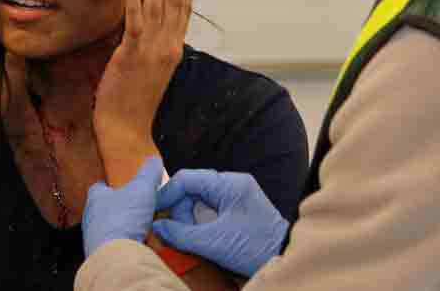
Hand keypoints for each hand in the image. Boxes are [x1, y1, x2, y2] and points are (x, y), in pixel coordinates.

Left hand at [82, 156, 164, 258]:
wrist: (115, 256)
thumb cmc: (122, 219)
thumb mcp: (142, 188)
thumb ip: (149, 172)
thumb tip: (154, 159)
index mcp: (96, 197)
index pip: (99, 187)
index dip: (111, 185)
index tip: (124, 185)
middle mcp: (91, 217)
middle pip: (105, 208)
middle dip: (120, 208)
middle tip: (137, 208)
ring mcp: (94, 238)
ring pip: (109, 229)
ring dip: (123, 228)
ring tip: (141, 228)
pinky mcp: (102, 255)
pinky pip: (114, 246)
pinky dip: (125, 244)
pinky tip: (138, 245)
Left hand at [93, 0, 192, 182]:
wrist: (127, 128)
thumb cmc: (135, 98)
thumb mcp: (150, 66)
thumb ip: (153, 43)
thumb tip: (148, 20)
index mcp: (173, 47)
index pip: (183, 8)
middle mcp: (167, 46)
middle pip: (173, 1)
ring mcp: (151, 51)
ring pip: (158, 8)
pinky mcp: (131, 57)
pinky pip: (135, 27)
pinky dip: (135, 7)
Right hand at [152, 170, 288, 277]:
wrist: (285, 259)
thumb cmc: (255, 248)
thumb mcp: (213, 242)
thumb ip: (181, 234)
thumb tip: (156, 228)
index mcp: (229, 184)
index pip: (187, 179)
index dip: (167, 194)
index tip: (154, 211)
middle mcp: (233, 183)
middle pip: (192, 188)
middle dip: (180, 210)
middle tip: (177, 231)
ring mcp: (236, 195)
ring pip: (199, 199)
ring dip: (189, 217)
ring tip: (190, 237)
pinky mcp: (238, 208)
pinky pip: (210, 208)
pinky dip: (200, 221)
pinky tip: (200, 236)